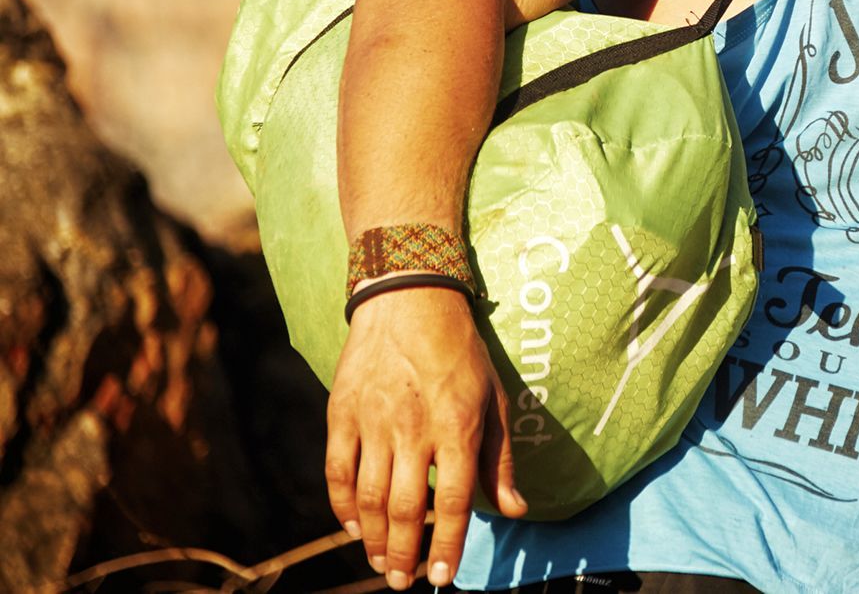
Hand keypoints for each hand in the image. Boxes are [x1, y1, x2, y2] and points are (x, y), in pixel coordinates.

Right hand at [325, 286, 530, 588]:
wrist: (410, 299)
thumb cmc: (460, 353)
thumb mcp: (493, 399)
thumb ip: (500, 460)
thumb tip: (516, 510)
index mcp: (457, 427)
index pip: (451, 501)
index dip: (446, 545)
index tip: (441, 578)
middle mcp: (413, 430)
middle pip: (404, 509)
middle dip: (404, 554)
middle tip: (403, 582)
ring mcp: (373, 422)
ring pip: (367, 499)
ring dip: (374, 540)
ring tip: (382, 564)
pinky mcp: (342, 413)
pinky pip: (336, 471)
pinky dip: (341, 507)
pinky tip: (353, 528)